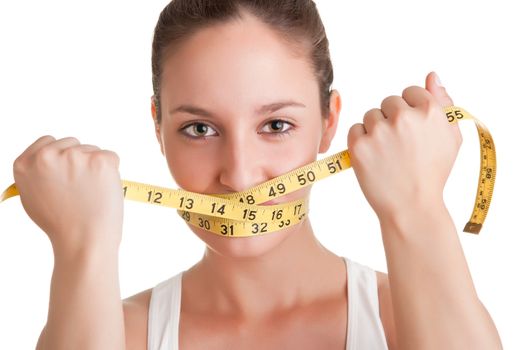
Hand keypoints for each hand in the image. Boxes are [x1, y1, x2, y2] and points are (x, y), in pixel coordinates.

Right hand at [13, 136, 123, 256]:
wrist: (84, 241)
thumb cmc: (62, 225)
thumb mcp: (33, 197)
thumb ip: (38, 174)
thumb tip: (45, 160)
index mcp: (25, 163)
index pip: (48, 141)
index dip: (61, 155)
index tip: (67, 171)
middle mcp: (46, 156)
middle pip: (71, 143)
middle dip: (79, 160)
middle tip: (80, 189)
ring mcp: (74, 156)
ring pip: (92, 150)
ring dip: (95, 167)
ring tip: (91, 194)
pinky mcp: (99, 160)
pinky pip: (110, 157)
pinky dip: (112, 171)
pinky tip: (103, 190)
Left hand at [347, 72, 462, 219]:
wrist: (412, 207)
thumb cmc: (433, 173)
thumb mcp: (450, 138)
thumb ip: (443, 103)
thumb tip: (432, 75)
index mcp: (429, 111)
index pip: (410, 92)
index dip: (410, 112)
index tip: (412, 132)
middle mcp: (404, 117)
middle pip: (388, 102)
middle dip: (392, 119)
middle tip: (400, 146)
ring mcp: (380, 131)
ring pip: (371, 115)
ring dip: (375, 130)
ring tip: (388, 154)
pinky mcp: (359, 145)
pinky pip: (355, 130)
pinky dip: (361, 142)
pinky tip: (375, 158)